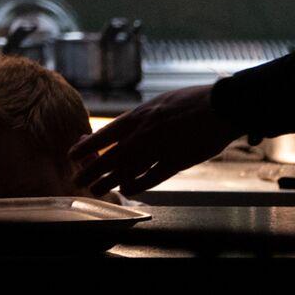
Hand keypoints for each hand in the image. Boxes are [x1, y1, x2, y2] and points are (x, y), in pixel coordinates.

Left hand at [72, 85, 236, 193]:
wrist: (221, 105)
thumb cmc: (190, 102)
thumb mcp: (158, 103)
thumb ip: (141, 118)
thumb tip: (124, 130)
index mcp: (139, 116)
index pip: (105, 134)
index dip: (87, 147)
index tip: (72, 155)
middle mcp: (145, 132)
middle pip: (112, 155)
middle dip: (92, 169)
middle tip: (77, 180)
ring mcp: (162, 148)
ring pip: (128, 169)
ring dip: (109, 181)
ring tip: (95, 190)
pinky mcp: (179, 161)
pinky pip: (153, 177)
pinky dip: (138, 185)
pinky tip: (127, 191)